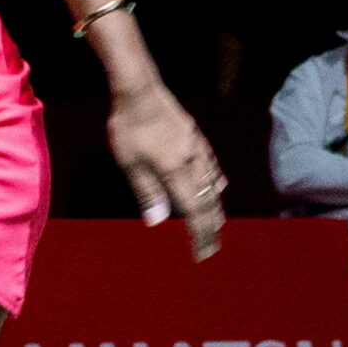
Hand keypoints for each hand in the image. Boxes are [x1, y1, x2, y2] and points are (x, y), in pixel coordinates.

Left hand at [107, 84, 225, 260]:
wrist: (141, 92)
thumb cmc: (129, 129)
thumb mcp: (130, 163)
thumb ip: (146, 192)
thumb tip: (157, 221)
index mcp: (177, 173)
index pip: (195, 213)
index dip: (201, 236)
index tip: (204, 254)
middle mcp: (194, 163)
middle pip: (209, 203)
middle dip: (211, 228)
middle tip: (212, 248)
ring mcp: (198, 149)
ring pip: (214, 185)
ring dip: (216, 208)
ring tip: (216, 224)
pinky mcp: (196, 138)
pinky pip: (212, 167)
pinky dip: (216, 184)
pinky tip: (218, 187)